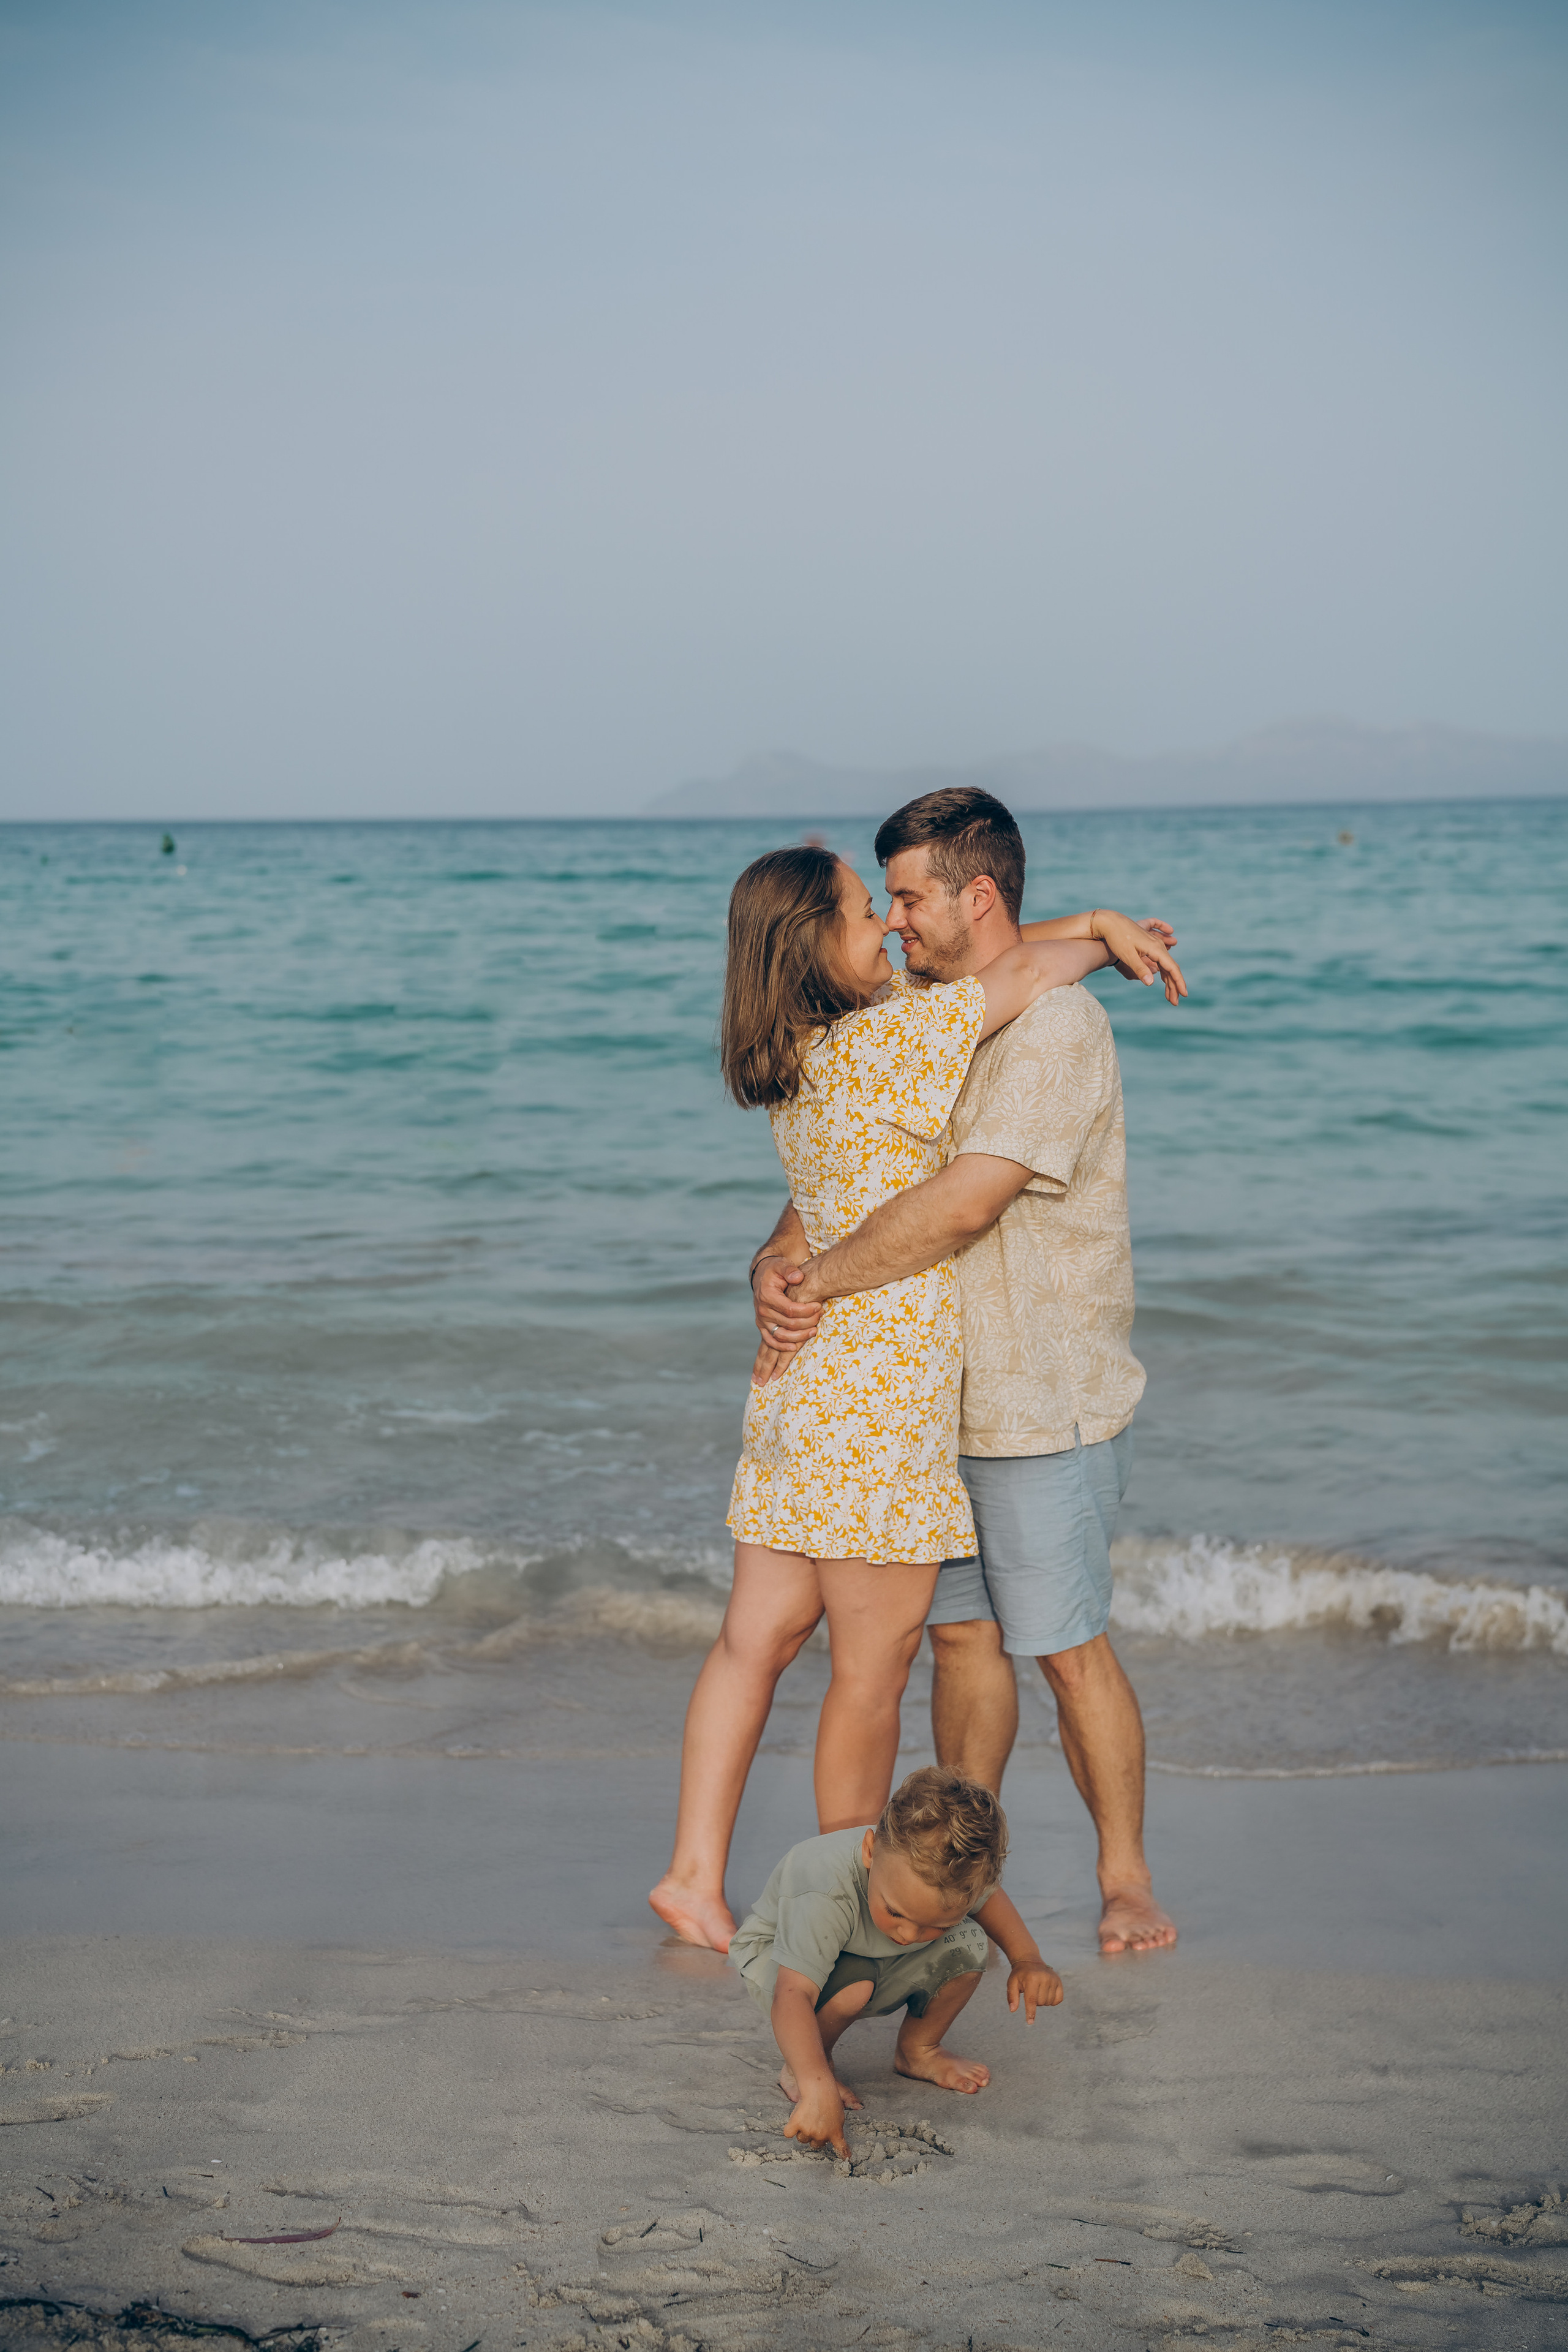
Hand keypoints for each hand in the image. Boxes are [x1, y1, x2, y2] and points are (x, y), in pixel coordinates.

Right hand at [750, 1258, 823, 1384]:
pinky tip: (795, 1347)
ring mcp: (761, 1321)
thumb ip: (789, 1270)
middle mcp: (763, 1310)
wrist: (762, 1276)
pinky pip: (770, 1341)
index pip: (790, 1309)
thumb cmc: (775, 1270)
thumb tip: (798, 1277)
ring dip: (799, 1337)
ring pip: (781, 1336)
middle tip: (820, 1315)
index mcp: (767, 1296)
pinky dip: (782, 1347)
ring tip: (814, 1330)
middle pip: (789, 1324)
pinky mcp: (762, 1327)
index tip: (818, 1306)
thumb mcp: (781, 1265)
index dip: (806, 1311)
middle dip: (808, 1322)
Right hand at [783, 2084, 848, 2157]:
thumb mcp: (840, 2115)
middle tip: (815, 2121)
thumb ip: (837, 2128)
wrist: (819, 2088)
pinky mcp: (796, 2124)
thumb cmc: (831, 2097)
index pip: (840, 2148)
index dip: (843, 2153)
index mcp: (836, 2133)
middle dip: (814, 2136)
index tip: (845, 2157)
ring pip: (801, 2139)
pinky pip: (789, 2133)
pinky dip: (790, 2128)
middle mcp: (821, 2135)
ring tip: (806, 2116)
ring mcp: (808, 2131)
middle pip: (815, 2144)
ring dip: (802, 2131)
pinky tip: (794, 2120)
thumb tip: (836, 2136)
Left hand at [1006, 1957, 1063, 2022]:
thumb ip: (1012, 1997)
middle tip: (1031, 1992)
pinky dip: (1052, 2001)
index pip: (1031, 2000)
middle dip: (1034, 2002)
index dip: (1031, 2012)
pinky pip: (1058, 1999)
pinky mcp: (1059, 1981)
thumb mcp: (1012, 1983)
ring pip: (1049, 2002)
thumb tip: (1012, 2010)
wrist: (1030, 1961)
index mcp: (1031, 1978)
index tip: (1030, 2022)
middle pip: (1040, 2002)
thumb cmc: (1020, 1975)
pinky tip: (1046, 1993)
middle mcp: (1044, 1978)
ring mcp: (1053, 1979)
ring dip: (1042, 2001)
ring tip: (1037, 1990)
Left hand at [1091, 910, 1186, 1006]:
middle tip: (1174, 1002)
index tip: (1183, 995)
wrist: (1110, 922)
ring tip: (1169, 995)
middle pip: (1170, 969)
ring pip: (1165, 965)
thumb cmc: (1117, 938)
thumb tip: (1151, 983)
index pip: (1172, 969)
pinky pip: (1160, 959)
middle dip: (1174, 986)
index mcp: (1156, 949)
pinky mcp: (1148, 944)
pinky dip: (1163, 970)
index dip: (1178, 982)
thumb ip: (1140, 969)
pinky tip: (1164, 978)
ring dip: (1168, 980)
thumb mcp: (1128, 955)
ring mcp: (1154, 945)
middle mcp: (1158, 947)